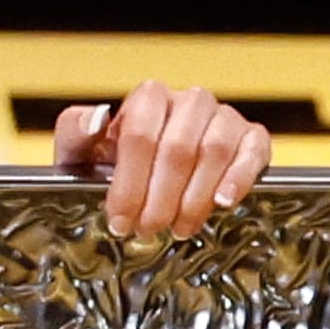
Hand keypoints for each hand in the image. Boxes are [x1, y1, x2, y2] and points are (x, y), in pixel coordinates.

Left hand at [53, 81, 275, 235]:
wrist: (151, 178)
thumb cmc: (112, 166)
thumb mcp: (82, 154)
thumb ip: (76, 131)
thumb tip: (97, 118)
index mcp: (148, 98)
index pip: (140, 134)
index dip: (130, 182)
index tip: (120, 218)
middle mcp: (190, 101)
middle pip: (178, 147)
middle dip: (160, 197)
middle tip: (148, 230)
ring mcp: (224, 117)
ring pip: (215, 150)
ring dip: (195, 197)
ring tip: (180, 227)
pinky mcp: (253, 137)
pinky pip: (253, 151)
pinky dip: (240, 177)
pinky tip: (223, 202)